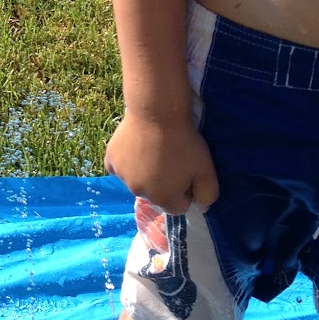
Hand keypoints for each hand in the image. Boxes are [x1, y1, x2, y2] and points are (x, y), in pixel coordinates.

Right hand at [104, 112, 219, 212]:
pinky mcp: (110, 159)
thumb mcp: (206, 170)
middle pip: (156, 194)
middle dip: (164, 183)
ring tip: (153, 150)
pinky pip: (119, 168)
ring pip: (137, 180)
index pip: (178, 206)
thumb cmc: (183, 142)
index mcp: (162, 198)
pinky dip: (127, 162)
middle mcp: (139, 192)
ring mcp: (122, 176)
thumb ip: (208, 195)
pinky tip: (135, 148)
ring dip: (144, 172)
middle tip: (170, 159)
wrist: (157, 112)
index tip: (187, 172)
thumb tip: (202, 207)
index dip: (186, 191)